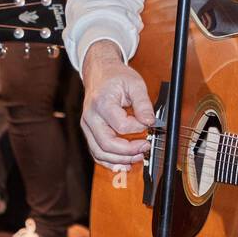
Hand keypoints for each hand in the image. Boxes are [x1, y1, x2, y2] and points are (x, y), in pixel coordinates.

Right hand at [80, 40, 153, 167]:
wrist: (100, 73)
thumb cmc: (116, 77)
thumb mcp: (135, 84)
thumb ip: (143, 104)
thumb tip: (150, 122)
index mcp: (102, 103)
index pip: (121, 125)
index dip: (137, 129)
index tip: (148, 124)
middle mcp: (91, 117)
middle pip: (107, 144)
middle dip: (129, 151)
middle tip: (145, 147)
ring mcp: (87, 126)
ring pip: (100, 153)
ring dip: (120, 159)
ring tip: (138, 157)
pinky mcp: (89, 132)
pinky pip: (97, 153)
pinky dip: (110, 161)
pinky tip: (124, 163)